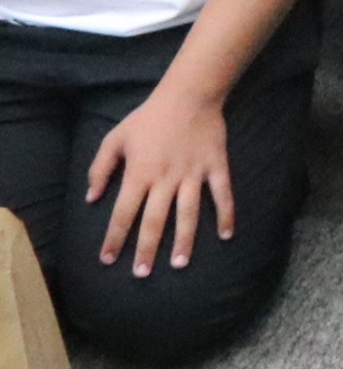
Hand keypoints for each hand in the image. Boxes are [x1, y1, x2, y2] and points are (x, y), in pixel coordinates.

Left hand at [84, 88, 231, 276]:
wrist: (189, 94)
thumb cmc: (148, 118)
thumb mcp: (115, 139)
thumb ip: (100, 169)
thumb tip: (91, 198)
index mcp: (139, 173)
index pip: (123, 213)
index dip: (114, 237)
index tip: (107, 259)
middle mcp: (165, 178)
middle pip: (155, 220)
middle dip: (147, 249)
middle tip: (142, 274)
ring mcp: (193, 174)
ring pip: (188, 213)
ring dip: (184, 240)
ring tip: (179, 264)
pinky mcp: (216, 166)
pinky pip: (222, 194)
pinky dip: (226, 214)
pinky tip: (226, 235)